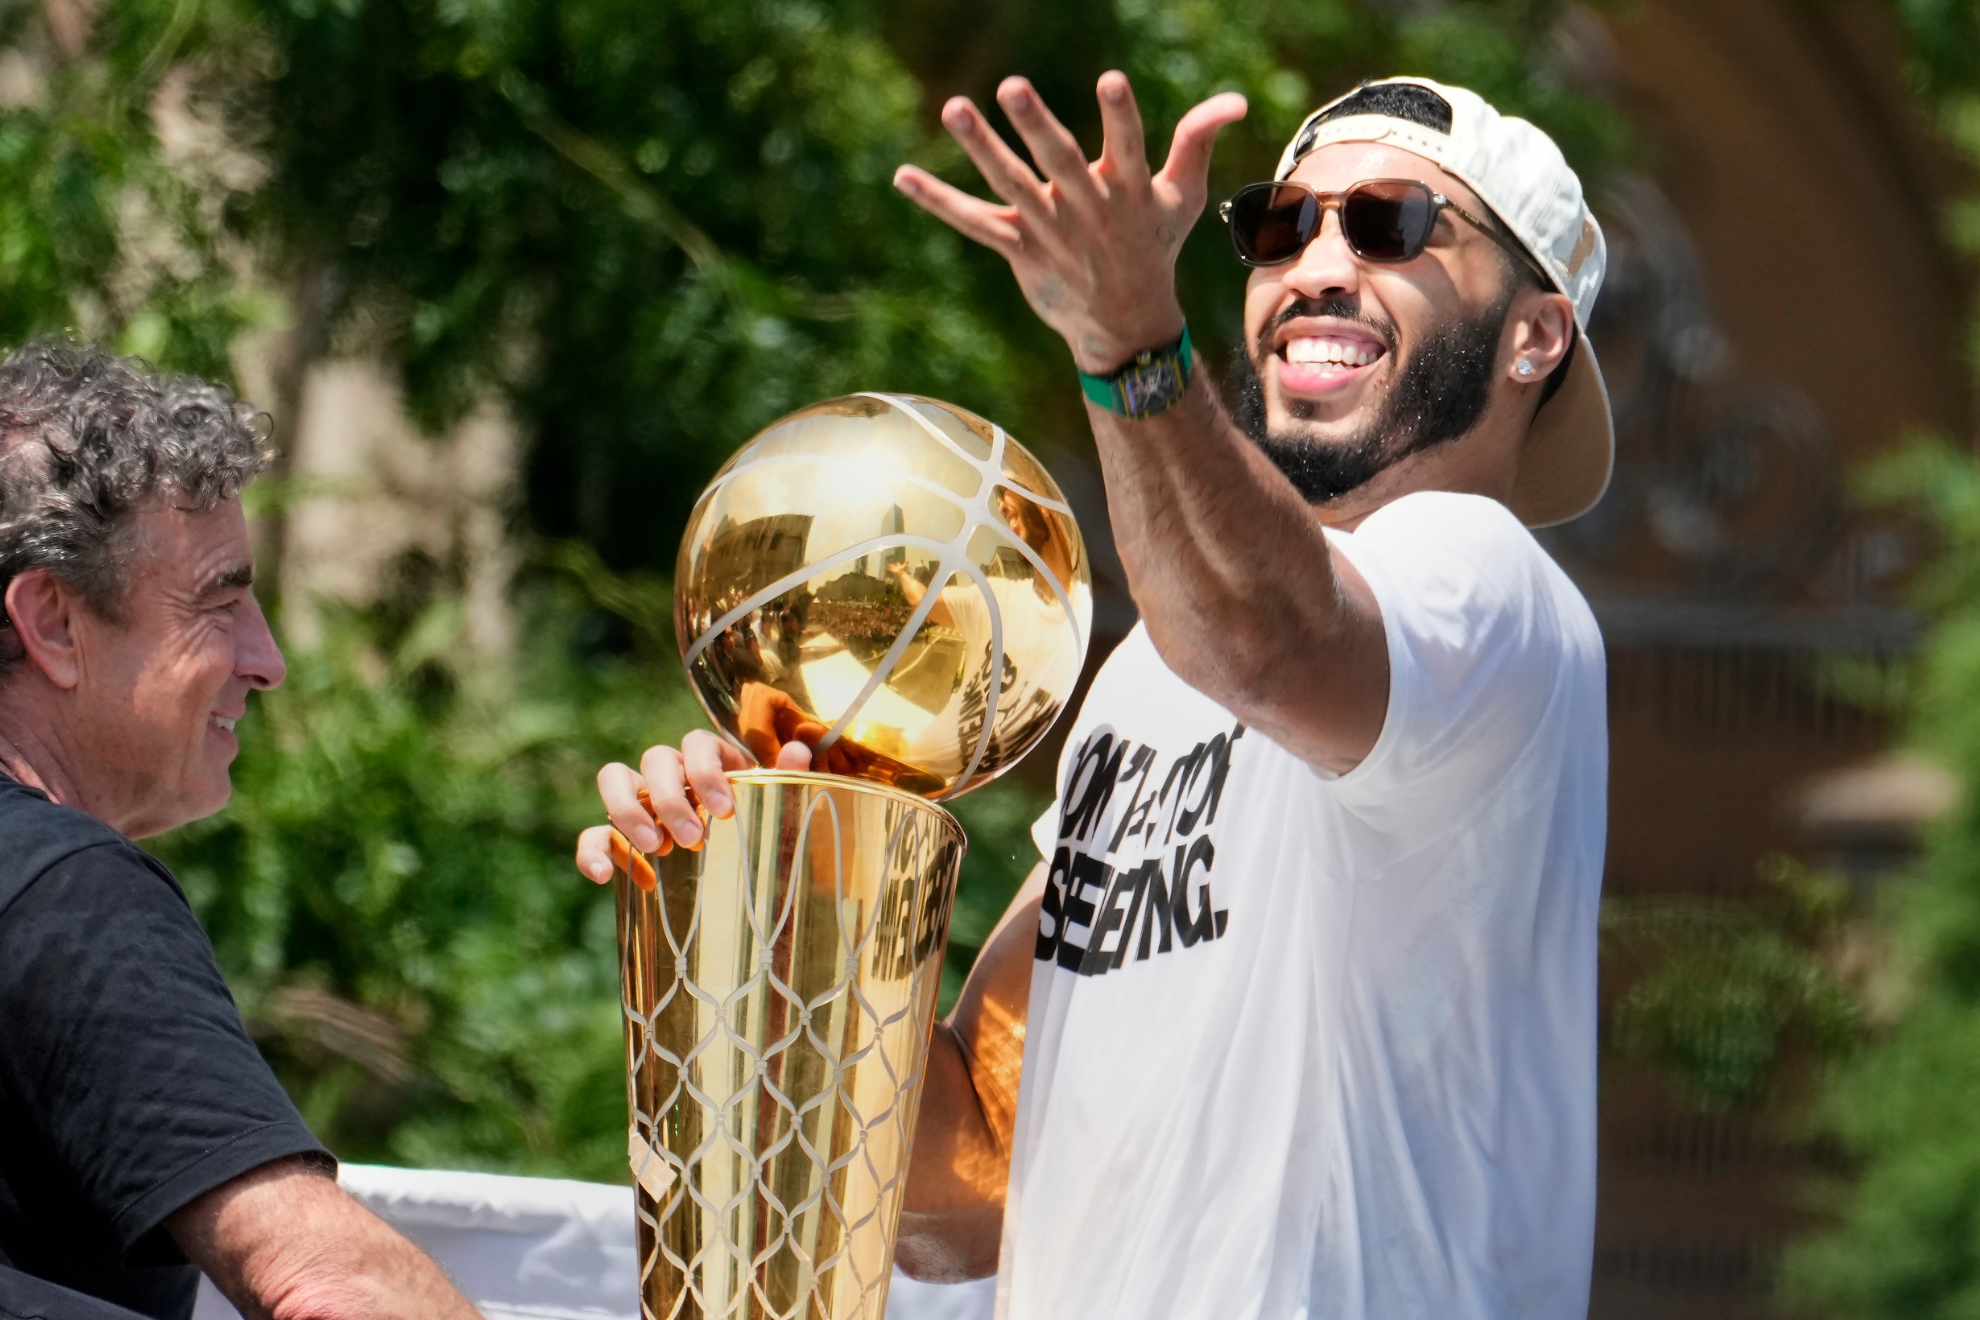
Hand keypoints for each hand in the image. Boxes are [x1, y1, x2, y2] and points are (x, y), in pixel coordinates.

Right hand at [575, 727, 812, 886]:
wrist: (748, 884)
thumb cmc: (766, 834)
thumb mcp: (781, 812)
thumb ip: (787, 781)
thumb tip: (800, 750)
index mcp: (712, 762)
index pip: (698, 743)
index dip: (706, 771)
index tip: (723, 811)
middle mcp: (673, 774)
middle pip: (656, 759)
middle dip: (671, 798)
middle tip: (693, 840)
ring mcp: (642, 802)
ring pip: (614, 779)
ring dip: (630, 811)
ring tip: (655, 849)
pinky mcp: (620, 837)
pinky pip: (593, 833)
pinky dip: (591, 849)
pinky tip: (604, 875)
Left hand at [893, 71, 1246, 372]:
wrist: (1123, 324)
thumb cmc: (1153, 247)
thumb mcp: (1182, 197)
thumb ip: (1198, 140)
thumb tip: (1236, 100)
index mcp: (1128, 192)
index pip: (1127, 146)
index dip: (1120, 116)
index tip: (1110, 81)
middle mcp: (1085, 209)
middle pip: (1057, 162)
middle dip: (1035, 125)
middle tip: (1012, 85)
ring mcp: (1047, 230)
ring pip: (1009, 185)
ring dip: (981, 148)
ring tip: (954, 108)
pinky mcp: (1017, 247)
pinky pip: (972, 222)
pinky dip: (937, 200)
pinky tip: (902, 175)